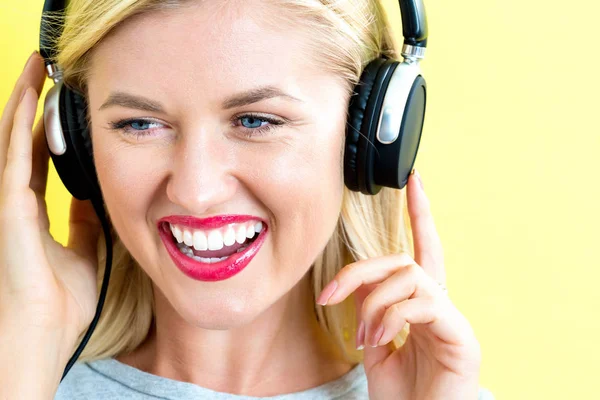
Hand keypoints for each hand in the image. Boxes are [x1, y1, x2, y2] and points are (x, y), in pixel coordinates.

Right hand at [0, 52, 100, 344]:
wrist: (41, 341)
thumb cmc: (59, 307)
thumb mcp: (86, 254)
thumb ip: (86, 223)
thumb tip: (97, 197)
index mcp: (33, 213)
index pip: (38, 158)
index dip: (47, 128)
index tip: (60, 101)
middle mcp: (16, 202)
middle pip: (22, 141)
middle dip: (32, 104)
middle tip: (45, 68)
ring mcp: (8, 205)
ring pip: (12, 141)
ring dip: (24, 103)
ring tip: (36, 68)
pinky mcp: (9, 211)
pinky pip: (15, 158)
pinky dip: (21, 126)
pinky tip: (30, 96)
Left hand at [317, 170, 480, 399]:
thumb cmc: (400, 392)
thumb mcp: (374, 343)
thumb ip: (370, 309)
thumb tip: (356, 284)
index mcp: (421, 304)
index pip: (422, 248)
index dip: (420, 214)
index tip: (412, 180)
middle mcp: (440, 305)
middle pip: (404, 259)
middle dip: (362, 271)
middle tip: (329, 294)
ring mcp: (453, 320)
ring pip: (410, 276)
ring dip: (375, 302)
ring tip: (364, 334)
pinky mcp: (461, 338)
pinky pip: (423, 304)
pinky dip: (391, 317)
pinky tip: (379, 339)